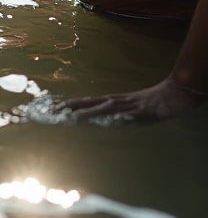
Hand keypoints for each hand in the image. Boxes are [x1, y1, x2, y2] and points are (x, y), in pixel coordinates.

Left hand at [50, 76, 207, 124]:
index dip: (66, 106)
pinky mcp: (139, 112)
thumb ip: (107, 115)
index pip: (82, 103)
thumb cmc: (143, 104)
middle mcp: (112, 102)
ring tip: (71, 117)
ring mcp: (125, 106)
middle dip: (69, 108)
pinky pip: (126, 116)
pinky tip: (106, 121)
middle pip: (87, 104)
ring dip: (86, 113)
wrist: (167, 97)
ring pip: (102, 109)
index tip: (50, 109)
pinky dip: (116, 118)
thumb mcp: (122, 110)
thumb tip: (89, 119)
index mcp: (107, 101)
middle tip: (51, 112)